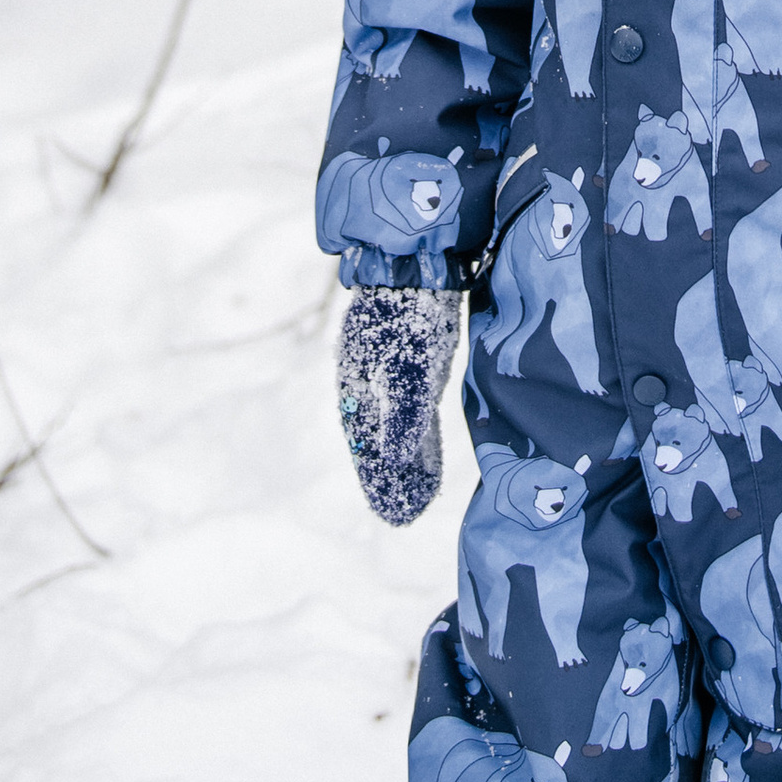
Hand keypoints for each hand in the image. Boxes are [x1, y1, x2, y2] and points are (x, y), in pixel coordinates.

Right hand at [337, 286, 461, 525]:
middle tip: (406, 516)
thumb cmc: (410, 316)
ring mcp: (385, 375)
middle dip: (391, 479)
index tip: (397, 517)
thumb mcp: (410, 369)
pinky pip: (407, 410)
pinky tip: (424, 450)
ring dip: (404, 462)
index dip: (381, 483)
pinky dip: (415, 435)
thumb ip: (404, 416)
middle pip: (377, 443)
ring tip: (420, 495)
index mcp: (357, 391)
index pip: (367, 450)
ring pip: (392, 429)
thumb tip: (396, 460)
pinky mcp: (408, 362)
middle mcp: (366, 387)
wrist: (417, 264)